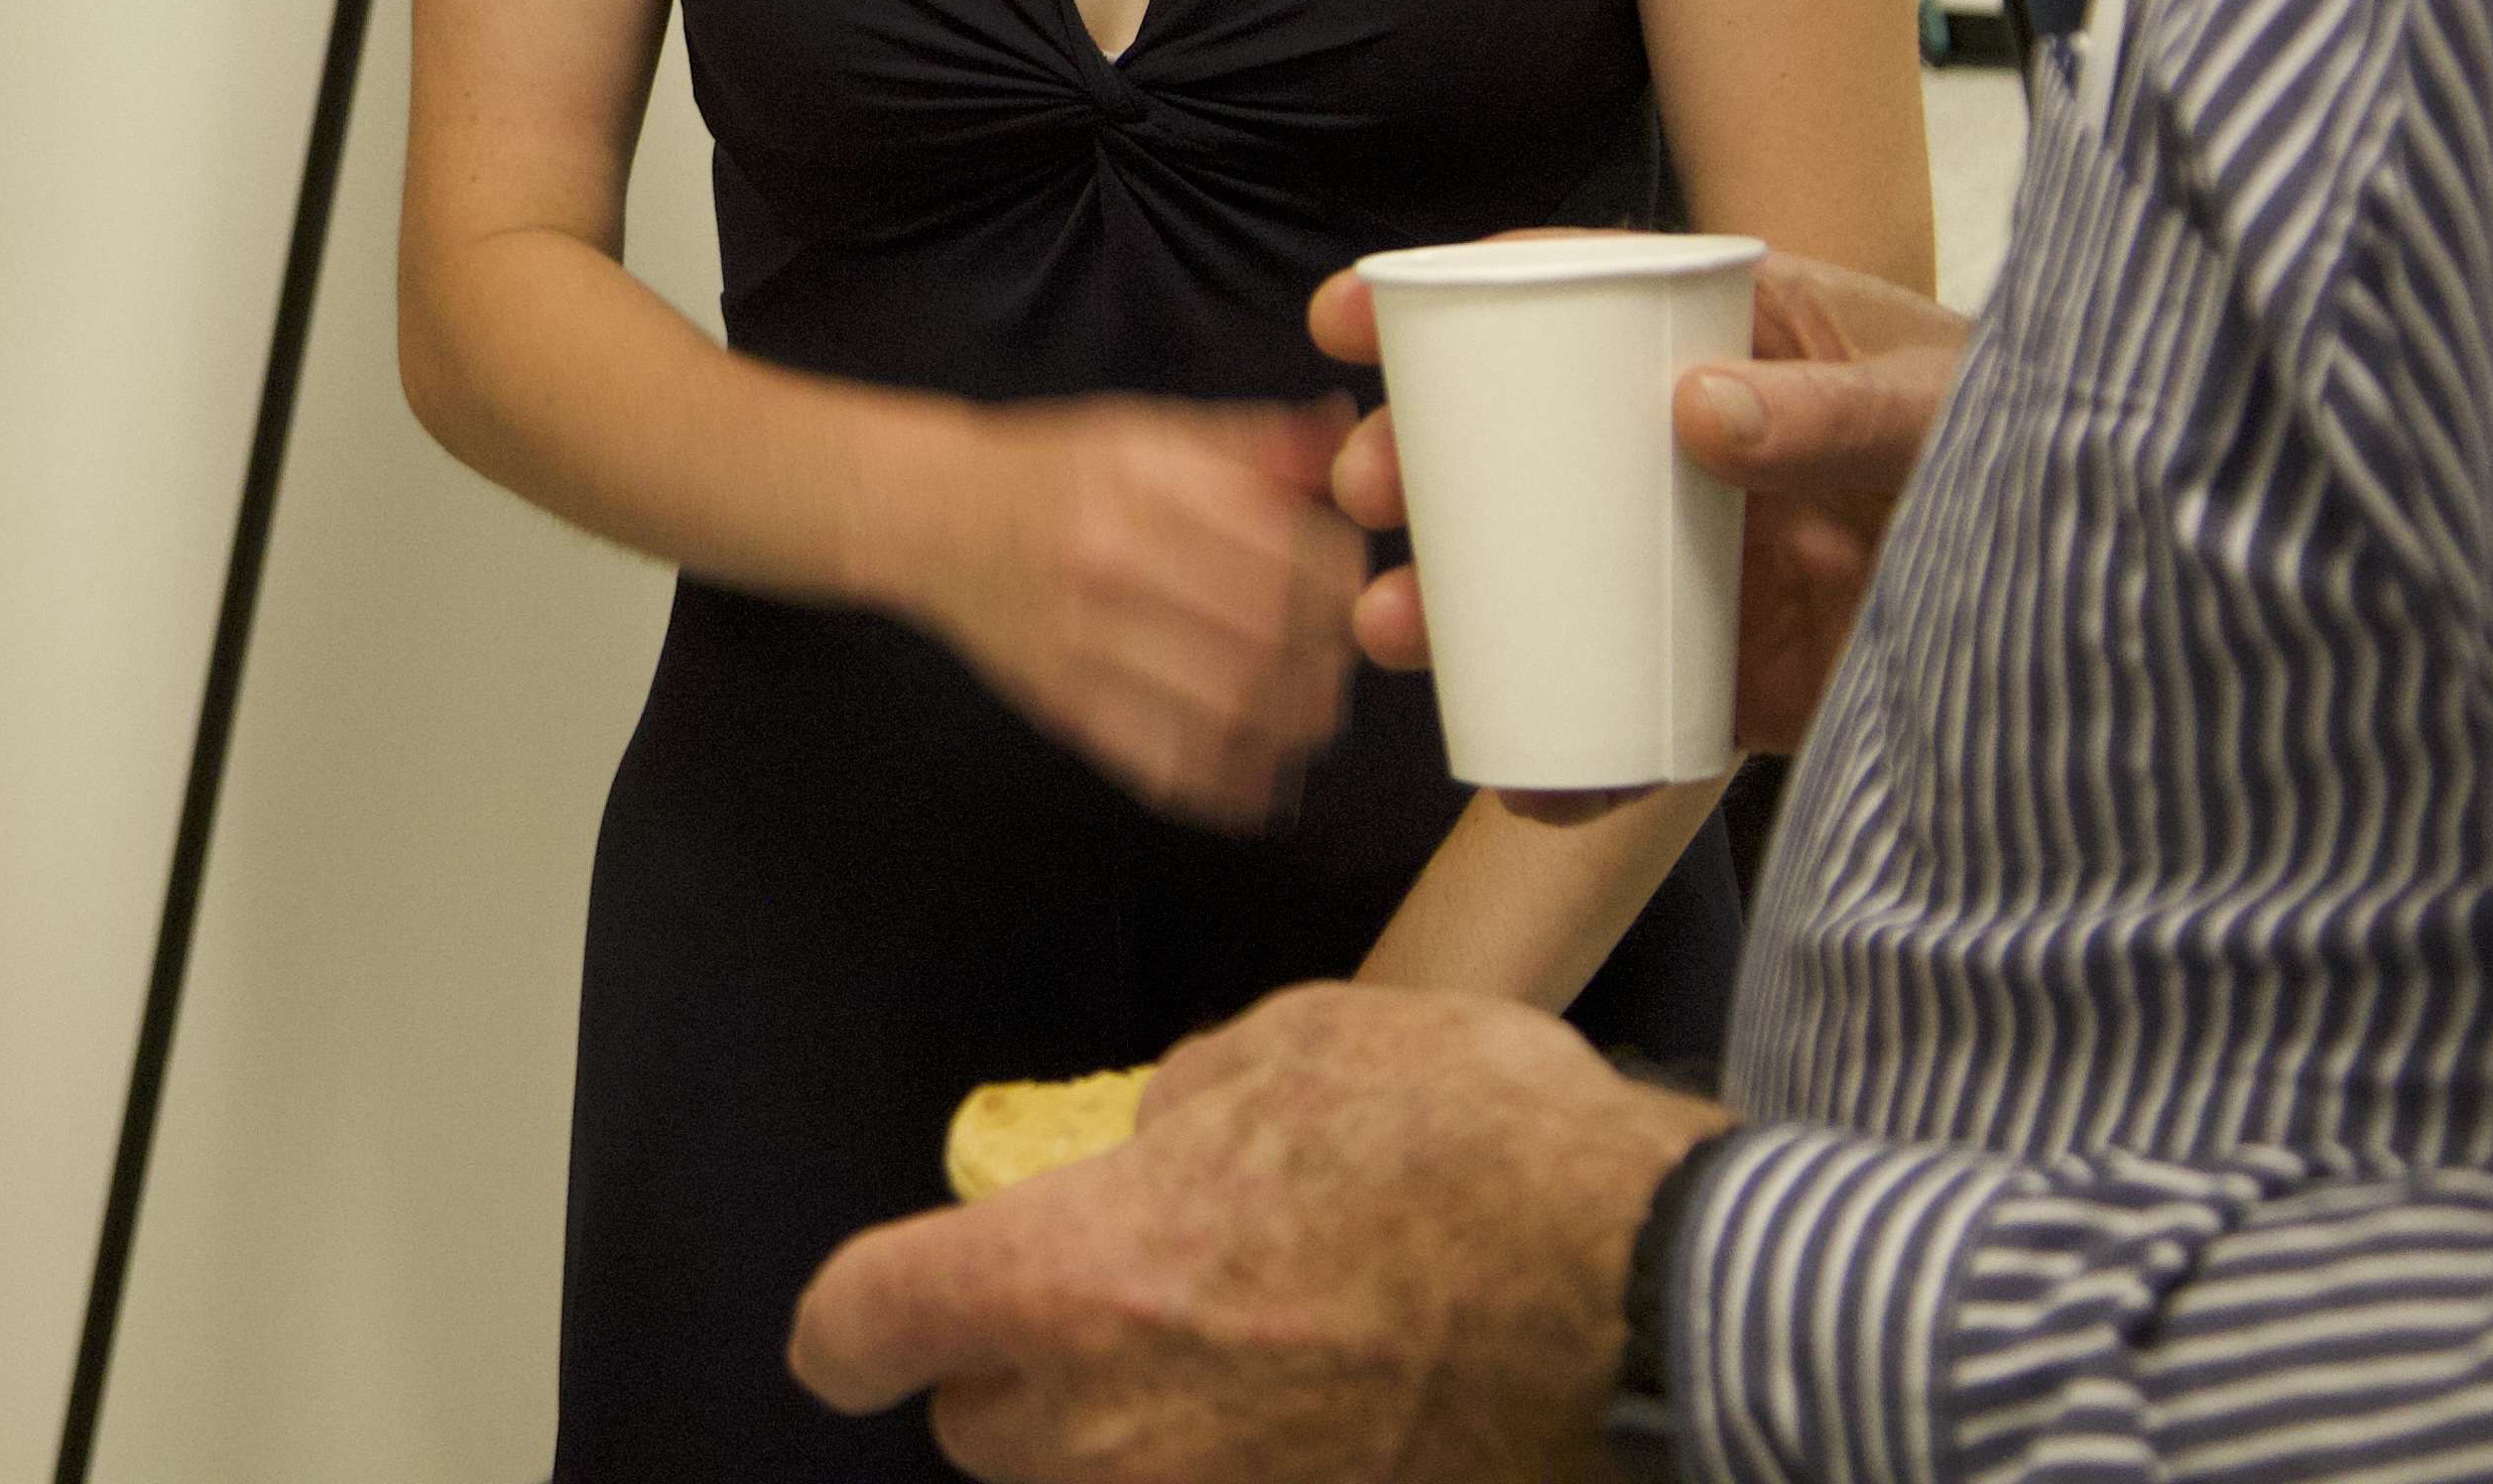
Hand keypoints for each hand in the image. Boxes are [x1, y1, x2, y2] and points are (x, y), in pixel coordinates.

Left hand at [790, 982, 1717, 1481]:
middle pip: (982, 1430)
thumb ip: (1184, 1109)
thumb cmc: (1466, 1143)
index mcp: (1072, 1282)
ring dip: (1124, 1426)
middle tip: (1094, 1304)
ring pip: (1099, 1483)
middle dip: (1015, 1371)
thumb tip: (1162, 1145)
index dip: (852, 1320)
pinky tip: (1310, 1396)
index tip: (862, 1318)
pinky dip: (1240, 1455)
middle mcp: (1116, 1427)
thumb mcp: (1289, 1051)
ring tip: (1217, 1347)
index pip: (867, 1324)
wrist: (1640, 1285)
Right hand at [890, 399, 1363, 830]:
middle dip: (1329, 660)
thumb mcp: (1147, 431)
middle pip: (1268, 637)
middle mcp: (1113, 560)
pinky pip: (1168, 764)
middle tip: (1344, 661)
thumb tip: (1344, 433)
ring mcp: (1086, 643)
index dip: (1343, 586)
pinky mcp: (1067, 706)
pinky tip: (1263, 772)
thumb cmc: (1050, 473)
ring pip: (1229, 711)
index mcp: (1142, 481)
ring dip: (1294, 725)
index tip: (1354, 592)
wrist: (934, 518)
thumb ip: (1252, 443)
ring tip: (1315, 714)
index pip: (1285, 551)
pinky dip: (1229, 783)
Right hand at [1306, 252, 1967, 816]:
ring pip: (1547, 579)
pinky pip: (1630, 712)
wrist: (2127, 606)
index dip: (1449, 294)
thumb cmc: (2030, 445)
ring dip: (1454, 605)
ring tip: (1394, 629)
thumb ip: (1837, 408)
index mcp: (1732, 333)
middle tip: (1361, 489)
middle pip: (1524, 438)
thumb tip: (1699, 408)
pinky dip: (1569, 753)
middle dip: (1417, 461)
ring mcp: (1708, 565)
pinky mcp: (1739, 677)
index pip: (1569, 291)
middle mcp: (1696, 444)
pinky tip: (1523, 778)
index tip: (1348, 315)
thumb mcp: (1941, 403)